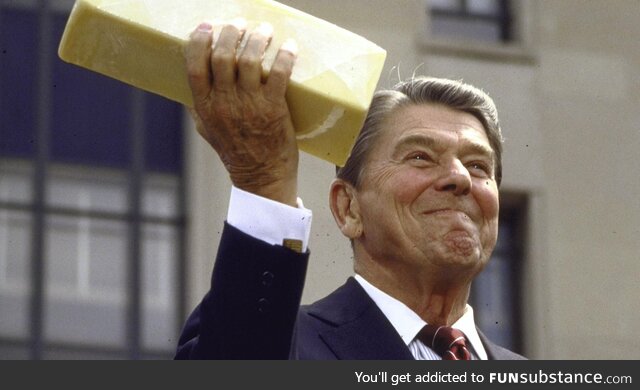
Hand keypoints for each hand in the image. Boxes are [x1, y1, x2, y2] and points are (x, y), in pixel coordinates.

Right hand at [185, 21, 298, 206]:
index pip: (195, 66)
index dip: (199, 41)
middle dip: (230, 33)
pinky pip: (278, 74)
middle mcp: (224, 103)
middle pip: (222, 56)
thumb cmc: (235, 153)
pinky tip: (289, 47)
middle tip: (240, 24)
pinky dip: (284, 56)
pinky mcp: (274, 108)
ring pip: (249, 60)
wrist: (262, 177)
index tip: (207, 26)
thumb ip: (199, 107)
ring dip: (257, 39)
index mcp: (205, 106)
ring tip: (264, 31)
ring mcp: (249, 104)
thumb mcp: (208, 130)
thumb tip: (191, 85)